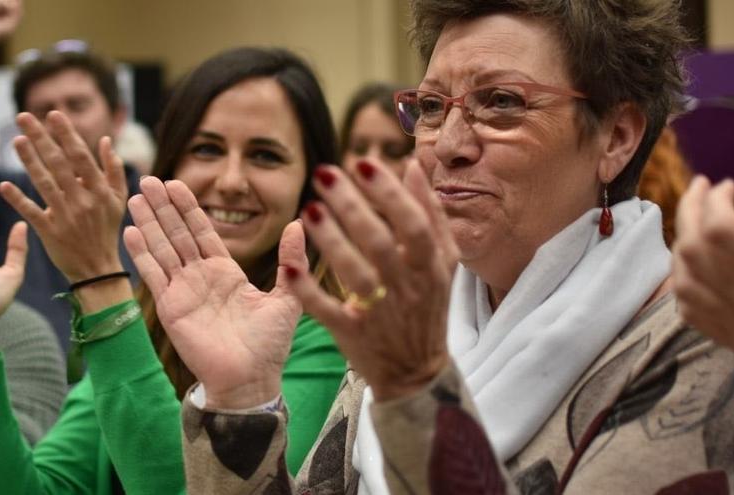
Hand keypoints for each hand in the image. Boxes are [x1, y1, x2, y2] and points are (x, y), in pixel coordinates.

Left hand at [0, 111, 127, 284]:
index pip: (80, 156)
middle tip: (24, 116)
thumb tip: (106, 141)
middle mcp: (82, 201)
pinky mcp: (49, 232)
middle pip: (58, 164)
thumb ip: (113, 169)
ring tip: (16, 140)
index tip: (54, 114)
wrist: (98, 269)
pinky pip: (31, 212)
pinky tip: (3, 185)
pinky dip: (17, 199)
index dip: (66, 135)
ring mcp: (65, 217)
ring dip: (28, 160)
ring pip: (44, 183)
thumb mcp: (118, 200)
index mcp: (100, 191)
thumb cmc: (107, 230)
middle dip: (41, 138)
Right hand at [124, 177, 303, 407]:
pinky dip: (141, 252)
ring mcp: (183, 291)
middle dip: (163, 206)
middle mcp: (200, 277)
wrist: (251, 380)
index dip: (189, 207)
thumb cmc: (270, 344)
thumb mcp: (287, 296)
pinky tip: (130, 230)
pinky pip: (154, 274)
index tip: (177, 182)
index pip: (203, 231)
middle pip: (178, 233)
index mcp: (225, 272)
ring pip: (162, 248)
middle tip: (149, 178)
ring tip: (135, 195)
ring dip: (148, 222)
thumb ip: (290, 261)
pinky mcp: (170, 307)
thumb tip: (299, 223)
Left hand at [287, 160, 459, 400]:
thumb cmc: (426, 305)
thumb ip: (430, 213)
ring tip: (309, 209)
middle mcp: (408, 287)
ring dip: (331, 241)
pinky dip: (310, 292)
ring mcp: (381, 313)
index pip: (412, 223)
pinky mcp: (354, 335)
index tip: (362, 162)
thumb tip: (413, 164)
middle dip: (352, 206)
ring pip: (355, 274)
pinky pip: (330, 311)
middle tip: (324, 174)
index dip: (389, 193)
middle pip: (380, 242)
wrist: (417, 372)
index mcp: (430, 265)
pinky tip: (291, 267)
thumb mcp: (442, 262)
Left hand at [673, 175, 733, 362]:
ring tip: (695, 222)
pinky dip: (684, 278)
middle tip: (700, 189)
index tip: (727, 186)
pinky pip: (688, 306)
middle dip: (690, 211)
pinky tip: (694, 261)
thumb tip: (732, 192)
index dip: (716, 201)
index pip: (721, 229)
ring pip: (684, 278)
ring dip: (683, 243)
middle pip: (695, 248)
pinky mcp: (733, 339)